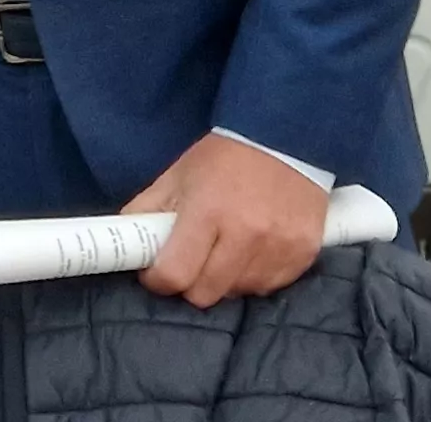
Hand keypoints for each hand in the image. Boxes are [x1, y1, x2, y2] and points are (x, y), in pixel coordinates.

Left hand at [125, 131, 326, 307]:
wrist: (285, 136)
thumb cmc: (225, 157)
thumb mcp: (178, 175)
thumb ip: (147, 210)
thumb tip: (127, 243)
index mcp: (207, 212)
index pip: (174, 274)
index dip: (159, 279)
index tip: (157, 271)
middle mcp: (246, 234)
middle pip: (205, 294)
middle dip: (191, 282)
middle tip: (192, 260)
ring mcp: (278, 247)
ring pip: (238, 293)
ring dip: (226, 280)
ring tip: (226, 249)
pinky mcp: (303, 253)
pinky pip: (270, 287)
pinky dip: (257, 276)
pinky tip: (253, 250)